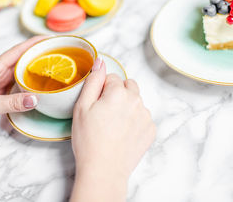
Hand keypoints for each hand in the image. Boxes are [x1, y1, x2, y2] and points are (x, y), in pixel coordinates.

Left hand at [0, 36, 46, 133]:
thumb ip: (13, 103)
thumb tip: (35, 99)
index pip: (15, 52)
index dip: (31, 43)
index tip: (46, 38)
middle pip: (19, 57)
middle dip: (36, 51)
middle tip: (53, 48)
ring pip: (19, 69)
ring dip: (33, 64)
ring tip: (50, 60)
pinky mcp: (1, 91)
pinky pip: (18, 80)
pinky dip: (29, 78)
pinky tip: (38, 79)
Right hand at [70, 58, 155, 201]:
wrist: (104, 170)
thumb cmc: (89, 140)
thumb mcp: (82, 107)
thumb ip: (93, 81)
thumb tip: (100, 62)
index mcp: (119, 92)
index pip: (111, 78)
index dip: (101, 89)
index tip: (96, 104)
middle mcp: (137, 101)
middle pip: (128, 86)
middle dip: (117, 93)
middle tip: (104, 112)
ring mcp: (146, 116)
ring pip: (136, 101)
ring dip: (127, 106)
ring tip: (113, 125)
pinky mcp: (151, 130)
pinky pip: (143, 117)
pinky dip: (134, 121)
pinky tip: (122, 133)